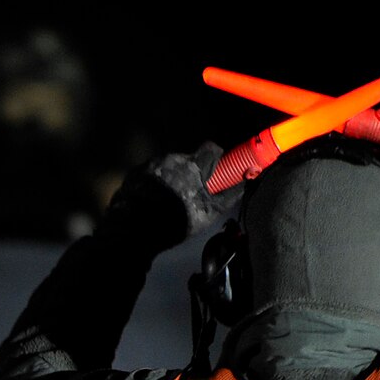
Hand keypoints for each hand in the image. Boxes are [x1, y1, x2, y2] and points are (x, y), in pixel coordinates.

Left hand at [102, 143, 243, 249]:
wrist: (134, 231)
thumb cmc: (176, 221)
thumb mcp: (208, 213)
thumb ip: (228, 195)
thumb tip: (245, 181)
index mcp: (192, 164)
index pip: (211, 148)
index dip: (214, 159)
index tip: (214, 171)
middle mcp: (171, 158)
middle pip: (186, 160)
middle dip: (189, 174)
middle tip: (187, 196)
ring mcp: (150, 164)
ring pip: (166, 167)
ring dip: (170, 179)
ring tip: (167, 203)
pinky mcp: (134, 173)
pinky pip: (149, 174)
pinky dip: (153, 184)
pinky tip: (151, 202)